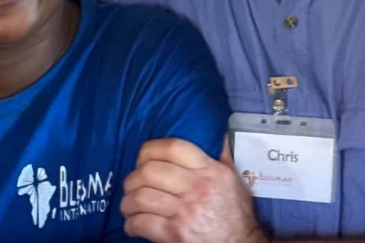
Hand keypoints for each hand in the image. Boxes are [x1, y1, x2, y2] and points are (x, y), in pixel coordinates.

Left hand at [121, 138, 266, 242]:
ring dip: (128, 202)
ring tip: (129, 206)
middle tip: (132, 185)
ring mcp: (186, 212)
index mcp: (211, 171)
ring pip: (140, 196)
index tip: (142, 158)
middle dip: (133, 178)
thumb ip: (223, 156)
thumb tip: (217, 133)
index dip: (150, 149)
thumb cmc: (236, 215)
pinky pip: (141, 222)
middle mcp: (198, 188)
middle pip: (150, 170)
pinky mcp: (176, 234)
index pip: (173, 147)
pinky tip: (133, 224)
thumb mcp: (235, 181)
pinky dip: (131, 223)